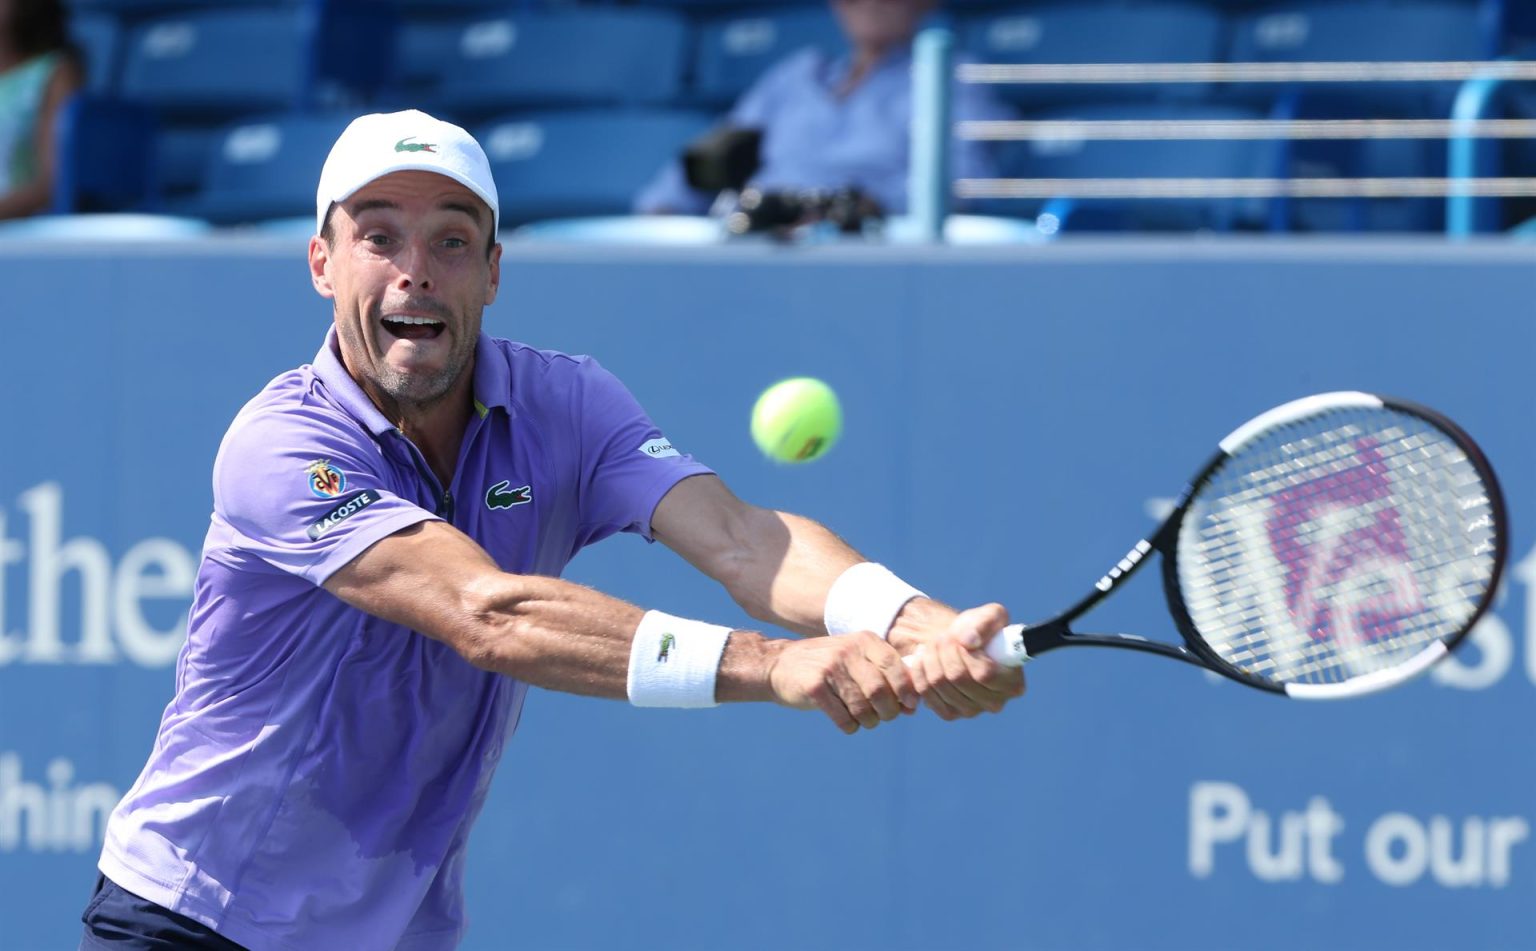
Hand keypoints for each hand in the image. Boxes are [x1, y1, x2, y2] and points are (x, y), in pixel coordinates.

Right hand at [766, 633, 918, 734]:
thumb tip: (913, 707)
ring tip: (864, 720)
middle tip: (882, 717)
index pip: (895, 666)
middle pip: (881, 691)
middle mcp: (848, 651)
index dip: (906, 690)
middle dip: (888, 711)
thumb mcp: (857, 661)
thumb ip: (885, 678)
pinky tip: (846, 722)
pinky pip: (843, 718)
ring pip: (863, 707)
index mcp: (864, 641)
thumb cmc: (829, 668)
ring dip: (868, 721)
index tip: (908, 706)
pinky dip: (850, 726)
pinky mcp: (814, 687)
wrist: (779, 666)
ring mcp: (830, 668)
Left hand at [896, 602, 1025, 719]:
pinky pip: (927, 694)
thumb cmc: (980, 630)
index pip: (984, 673)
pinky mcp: (950, 713)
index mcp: (1013, 683)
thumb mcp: (991, 615)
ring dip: (930, 658)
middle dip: (944, 651)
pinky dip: (919, 673)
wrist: (960, 645)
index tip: (956, 636)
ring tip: (932, 644)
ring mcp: (972, 711)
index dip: (964, 653)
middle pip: (958, 678)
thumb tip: (969, 641)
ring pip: (940, 684)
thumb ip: (985, 623)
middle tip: (941, 637)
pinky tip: (921, 659)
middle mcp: (995, 703)